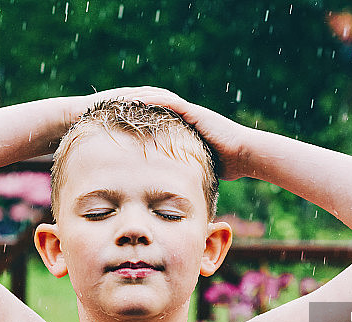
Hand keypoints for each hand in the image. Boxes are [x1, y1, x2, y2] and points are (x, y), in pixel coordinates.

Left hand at [78, 86, 249, 179]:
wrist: (246, 154)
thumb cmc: (229, 166)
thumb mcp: (197, 169)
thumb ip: (184, 173)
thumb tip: (171, 193)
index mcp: (181, 129)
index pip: (152, 120)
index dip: (133, 119)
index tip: (113, 122)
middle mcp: (183, 117)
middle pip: (150, 106)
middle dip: (129, 105)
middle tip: (106, 106)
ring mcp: (188, 112)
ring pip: (155, 100)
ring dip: (135, 99)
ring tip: (113, 100)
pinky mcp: (193, 112)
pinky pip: (168, 102)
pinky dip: (150, 100)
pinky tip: (134, 99)